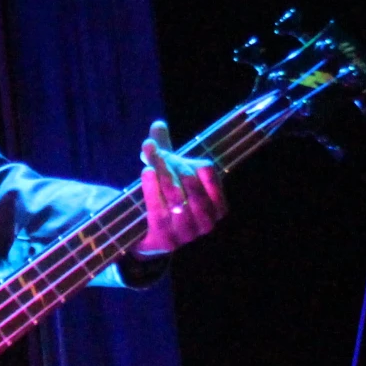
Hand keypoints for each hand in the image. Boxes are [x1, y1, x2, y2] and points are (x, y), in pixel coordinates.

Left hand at [133, 119, 226, 255]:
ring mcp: (188, 234)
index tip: (171, 155)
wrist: (146, 233)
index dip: (188, 161)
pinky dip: (152, 189)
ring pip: (177, 197)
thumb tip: (157, 124)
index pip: (208, 172)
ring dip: (162, 176)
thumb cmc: (164, 197)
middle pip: (191, 183)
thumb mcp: (168, 173)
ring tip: (150, 164)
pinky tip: (146, 173)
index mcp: (218, 205)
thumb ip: (165, 150)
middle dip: (172, 166)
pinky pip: (160, 211)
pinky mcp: (167, 241)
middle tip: (155, 154)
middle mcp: (208, 222)